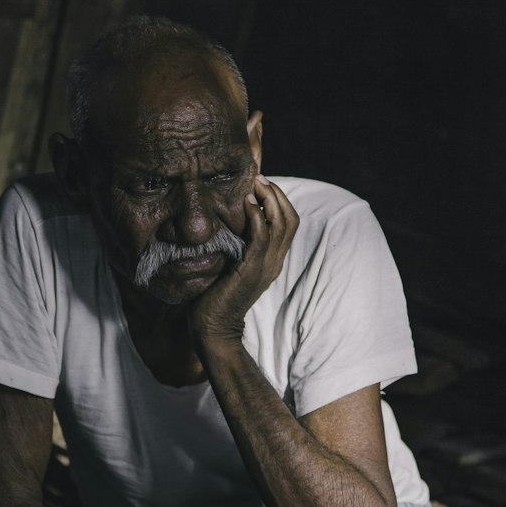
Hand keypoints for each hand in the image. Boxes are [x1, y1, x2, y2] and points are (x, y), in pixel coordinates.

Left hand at [189, 177, 298, 344]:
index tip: (261, 185)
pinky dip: (258, 216)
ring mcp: (266, 266)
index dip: (279, 200)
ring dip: (270, 199)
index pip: (289, 223)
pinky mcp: (252, 269)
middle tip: (259, 178)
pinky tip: (246, 203)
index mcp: (272, 260)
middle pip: (291, 218)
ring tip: (255, 184)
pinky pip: (262, 237)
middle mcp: (275, 261)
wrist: (214, 328)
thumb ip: (237, 246)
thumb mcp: (232, 265)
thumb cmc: (216, 297)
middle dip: (277, 194)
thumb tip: (227, 223)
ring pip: (282, 223)